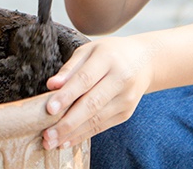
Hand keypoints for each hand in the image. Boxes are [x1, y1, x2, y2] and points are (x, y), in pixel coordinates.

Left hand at [42, 35, 157, 150]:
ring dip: (73, 133)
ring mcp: (126, 99)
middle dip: (68, 121)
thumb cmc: (110, 53)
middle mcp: (120, 79)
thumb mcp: (89, 50)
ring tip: (52, 141)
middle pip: (92, 103)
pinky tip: (67, 141)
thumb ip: (70, 68)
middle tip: (48, 134)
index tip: (49, 108)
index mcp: (108, 58)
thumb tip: (52, 85)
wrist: (144, 61)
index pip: (85, 79)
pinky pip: (102, 126)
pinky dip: (83, 135)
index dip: (67, 94)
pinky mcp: (126, 113)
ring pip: (96, 119)